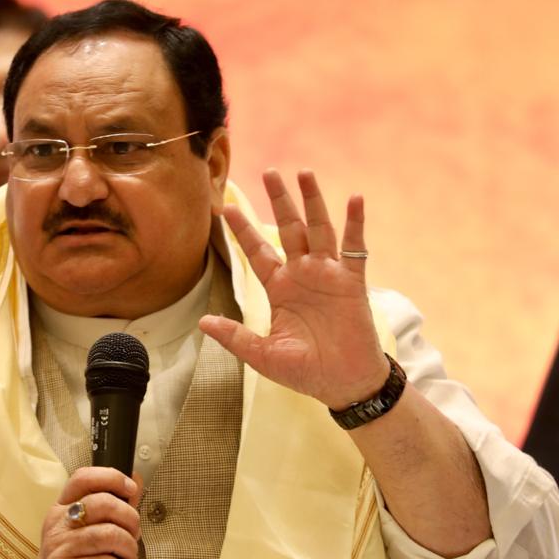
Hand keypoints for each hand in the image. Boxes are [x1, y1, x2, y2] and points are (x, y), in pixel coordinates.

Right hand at [18, 467, 141, 558]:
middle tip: (133, 537)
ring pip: (110, 535)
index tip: (131, 489)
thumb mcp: (85, 538)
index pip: (83, 478)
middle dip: (130, 519)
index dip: (112, 478)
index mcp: (61, 512)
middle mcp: (57, 526)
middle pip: (103, 504)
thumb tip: (136, 482)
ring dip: (130, 550)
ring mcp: (60, 550)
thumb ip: (110, 511)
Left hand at [200, 169, 388, 409]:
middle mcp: (302, 275)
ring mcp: (328, 275)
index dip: (243, 229)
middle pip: (288, 229)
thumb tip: (202, 323)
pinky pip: (354, 248)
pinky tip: (354, 199)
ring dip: (312, 201)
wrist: (344, 385)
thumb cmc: (306, 372)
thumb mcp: (263, 355)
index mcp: (279, 289)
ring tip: (304, 173)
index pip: (257, 251)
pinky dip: (355, 224)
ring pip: (319, 229)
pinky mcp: (352, 283)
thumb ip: (235, 337)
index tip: (224, 207)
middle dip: (279, 201)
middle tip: (268, 172)